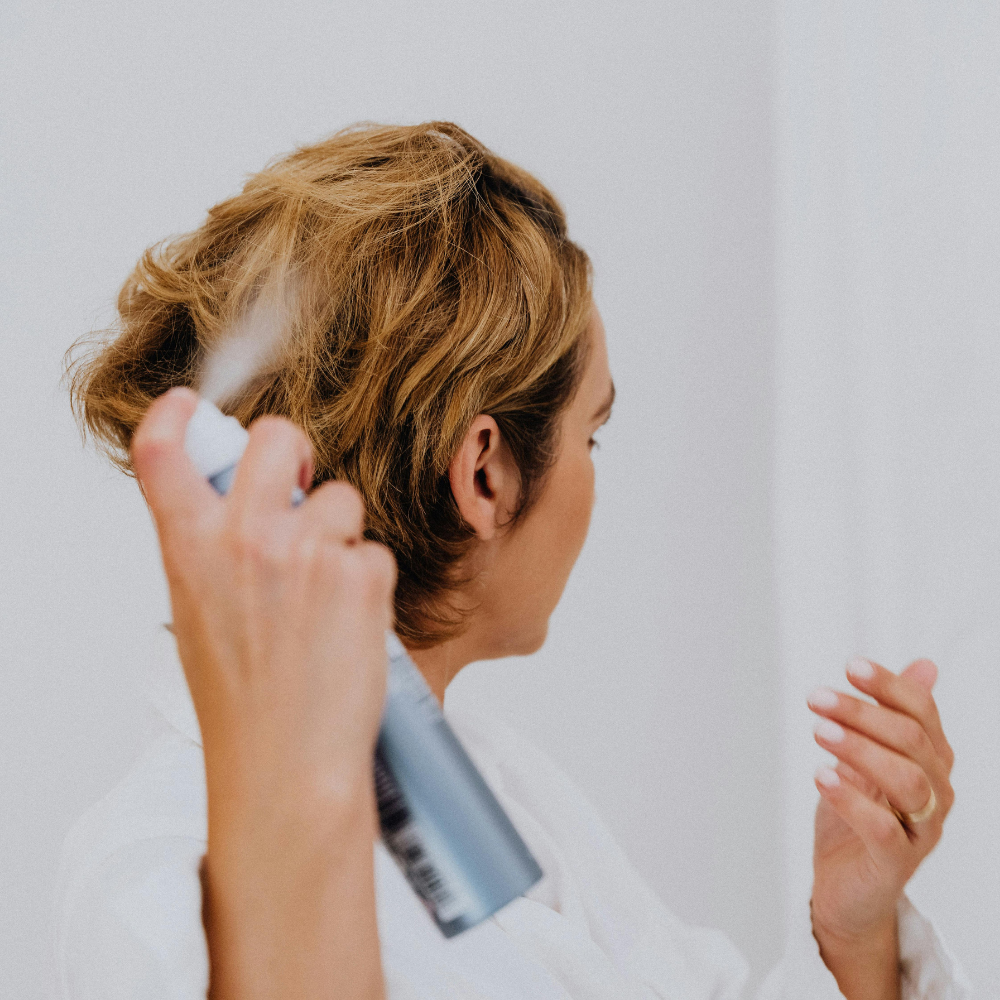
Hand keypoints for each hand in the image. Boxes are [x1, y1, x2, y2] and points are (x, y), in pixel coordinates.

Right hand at [131, 387, 393, 999]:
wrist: (288, 764)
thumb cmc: (243, 700)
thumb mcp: (200, 615)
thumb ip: (211, 550)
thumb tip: (238, 505)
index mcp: (190, 547)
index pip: (164, 451)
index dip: (177, 416)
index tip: (191, 406)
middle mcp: (245, 536)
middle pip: (280, 436)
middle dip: (296, 453)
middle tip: (301, 488)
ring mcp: (307, 550)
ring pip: (342, 499)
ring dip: (340, 537)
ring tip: (325, 602)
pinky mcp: (360, 573)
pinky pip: (375, 551)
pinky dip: (369, 583)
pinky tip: (351, 627)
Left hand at [807, 657, 953, 999]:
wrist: (846, 886)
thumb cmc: (858, 816)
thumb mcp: (868, 757)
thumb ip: (893, 714)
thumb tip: (927, 666)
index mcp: (931, 760)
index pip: (922, 713)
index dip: (889, 686)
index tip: (851, 667)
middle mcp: (935, 791)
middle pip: (911, 740)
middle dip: (862, 712)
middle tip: (817, 698)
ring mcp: (921, 829)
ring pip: (905, 780)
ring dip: (859, 750)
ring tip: (819, 732)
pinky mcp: (897, 862)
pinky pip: (884, 829)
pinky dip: (851, 799)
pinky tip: (822, 775)